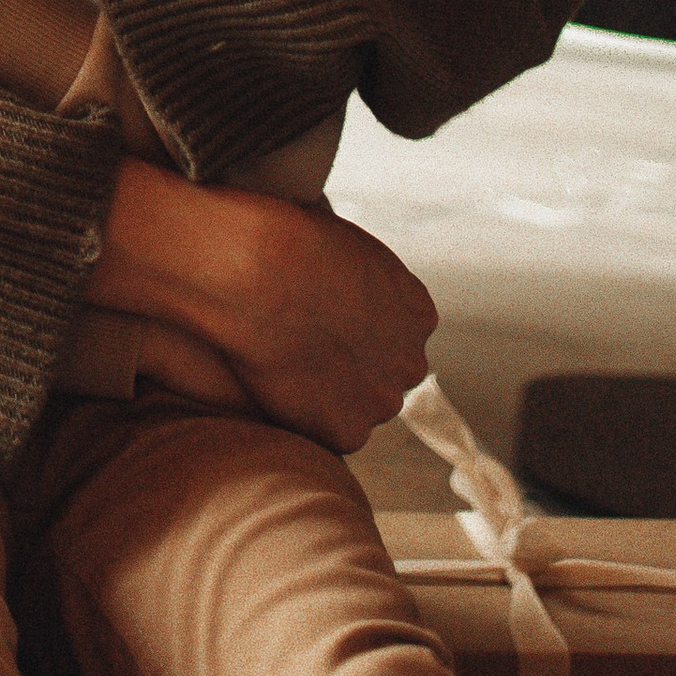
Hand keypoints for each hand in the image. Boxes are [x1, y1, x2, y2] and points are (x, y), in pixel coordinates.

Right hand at [94, 160, 435, 453]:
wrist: (257, 272)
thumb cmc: (287, 242)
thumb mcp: (345, 245)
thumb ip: (360, 276)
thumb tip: (341, 272)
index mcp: (417, 313)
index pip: (397, 335)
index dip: (358, 330)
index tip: (323, 322)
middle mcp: (411, 361)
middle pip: (385, 375)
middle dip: (353, 367)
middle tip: (303, 350)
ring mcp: (382, 401)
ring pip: (359, 407)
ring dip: (330, 396)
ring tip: (283, 366)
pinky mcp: (348, 433)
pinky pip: (330, 433)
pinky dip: (306, 418)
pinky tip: (278, 387)